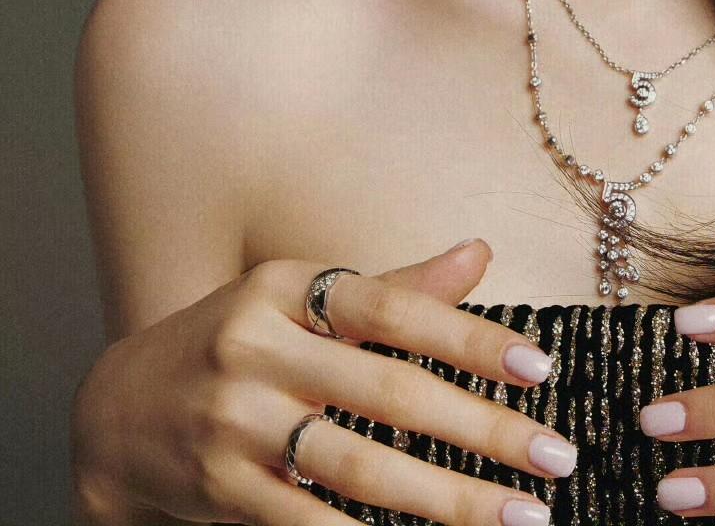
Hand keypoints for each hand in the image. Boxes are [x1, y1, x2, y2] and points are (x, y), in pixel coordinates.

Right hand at [72, 239, 573, 525]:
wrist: (119, 411)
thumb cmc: (237, 341)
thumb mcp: (302, 299)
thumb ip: (394, 287)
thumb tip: (481, 254)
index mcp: (287, 289)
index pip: (394, 309)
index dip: (471, 337)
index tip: (541, 368)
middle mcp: (258, 348)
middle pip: (388, 392)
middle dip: (481, 430)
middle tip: (556, 456)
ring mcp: (235, 423)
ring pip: (358, 465)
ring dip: (447, 499)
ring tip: (519, 517)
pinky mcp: (220, 490)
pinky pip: (308, 521)